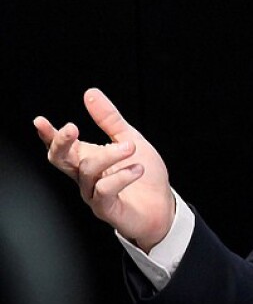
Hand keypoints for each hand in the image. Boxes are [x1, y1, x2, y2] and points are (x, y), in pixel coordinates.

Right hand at [33, 87, 174, 251]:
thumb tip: (91, 94)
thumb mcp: (129, 139)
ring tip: (131, 147)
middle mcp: (85, 177)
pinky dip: (121, 176)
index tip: (40, 121)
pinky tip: (137, 169)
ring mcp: (93, 194)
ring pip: (88, 170)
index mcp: (87, 158)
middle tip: (72, 128)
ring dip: (109, 155)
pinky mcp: (105, 209)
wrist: (163, 206)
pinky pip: (104, 190)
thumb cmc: (145, 174)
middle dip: (62, 143)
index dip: (48, 135)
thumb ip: (109, 119)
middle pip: (60, 160)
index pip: (61, 146)